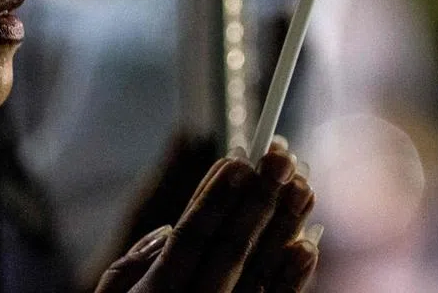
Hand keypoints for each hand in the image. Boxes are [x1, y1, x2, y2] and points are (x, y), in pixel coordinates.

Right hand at [95, 141, 318, 292]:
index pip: (190, 236)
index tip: (239, 159)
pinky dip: (294, 280)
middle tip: (283, 157)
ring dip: (284, 228)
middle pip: (231, 248)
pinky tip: (308, 245)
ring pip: (260, 273)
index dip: (216, 197)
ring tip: (303, 188)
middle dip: (259, 200)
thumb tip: (166, 231)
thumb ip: (128, 267)